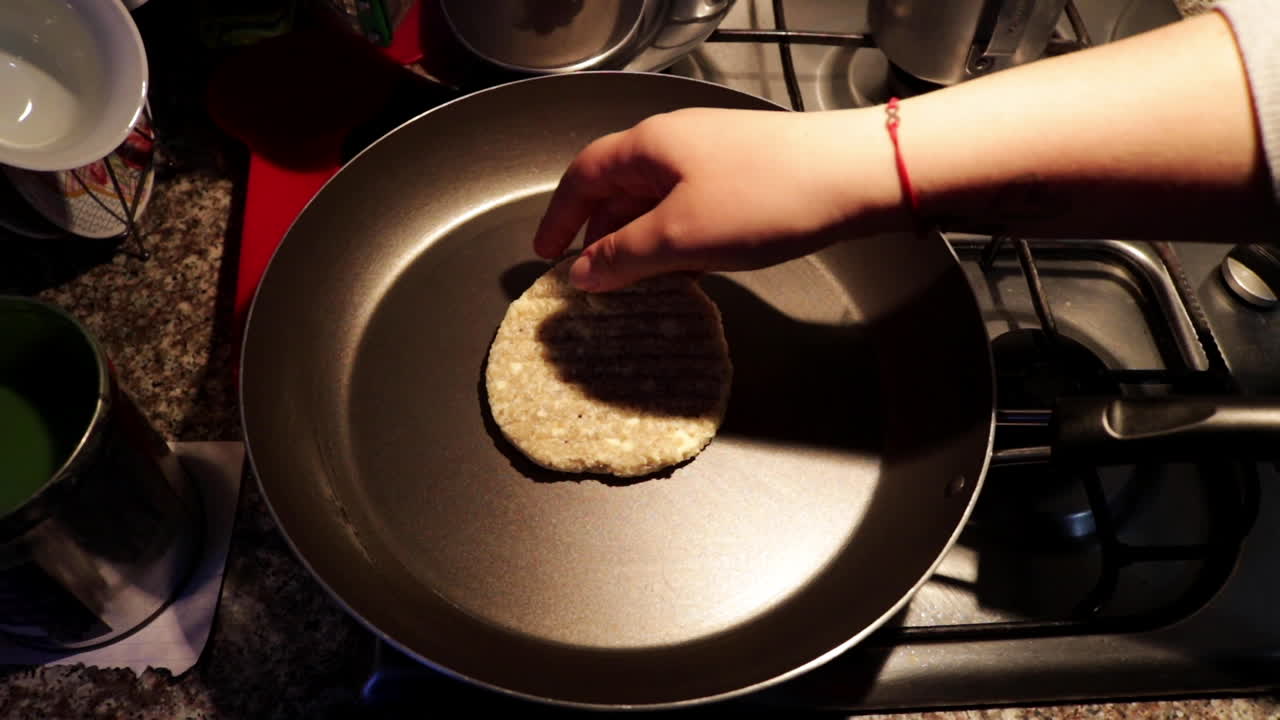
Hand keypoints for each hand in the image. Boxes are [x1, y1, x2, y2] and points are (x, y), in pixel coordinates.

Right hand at [532, 107, 905, 291]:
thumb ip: (623, 256)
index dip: (558, 216)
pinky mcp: (746, 177)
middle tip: (588, 275)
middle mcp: (676, 143)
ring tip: (633, 281)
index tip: (544, 253)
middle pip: (618, 186)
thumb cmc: (764, 199)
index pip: (583, 175)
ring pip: (656, 200)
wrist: (854, 178)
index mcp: (649, 146)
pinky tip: (686, 270)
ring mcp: (713, 158)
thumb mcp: (679, 237)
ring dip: (638, 239)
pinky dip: (675, 238)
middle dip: (598, 231)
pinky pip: (691, 208)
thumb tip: (581, 273)